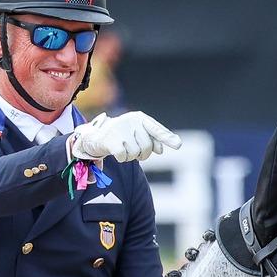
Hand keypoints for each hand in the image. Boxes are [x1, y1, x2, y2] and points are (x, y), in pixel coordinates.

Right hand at [67, 111, 181, 163]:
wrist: (97, 136)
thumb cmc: (122, 136)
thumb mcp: (137, 135)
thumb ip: (151, 140)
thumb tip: (161, 150)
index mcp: (140, 118)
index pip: (156, 129)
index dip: (167, 138)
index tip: (179, 145)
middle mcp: (130, 120)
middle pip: (147, 146)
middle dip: (143, 154)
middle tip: (135, 152)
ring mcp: (120, 129)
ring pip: (136, 153)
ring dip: (131, 157)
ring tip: (124, 150)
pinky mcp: (111, 139)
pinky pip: (124, 157)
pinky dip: (122, 159)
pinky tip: (117, 153)